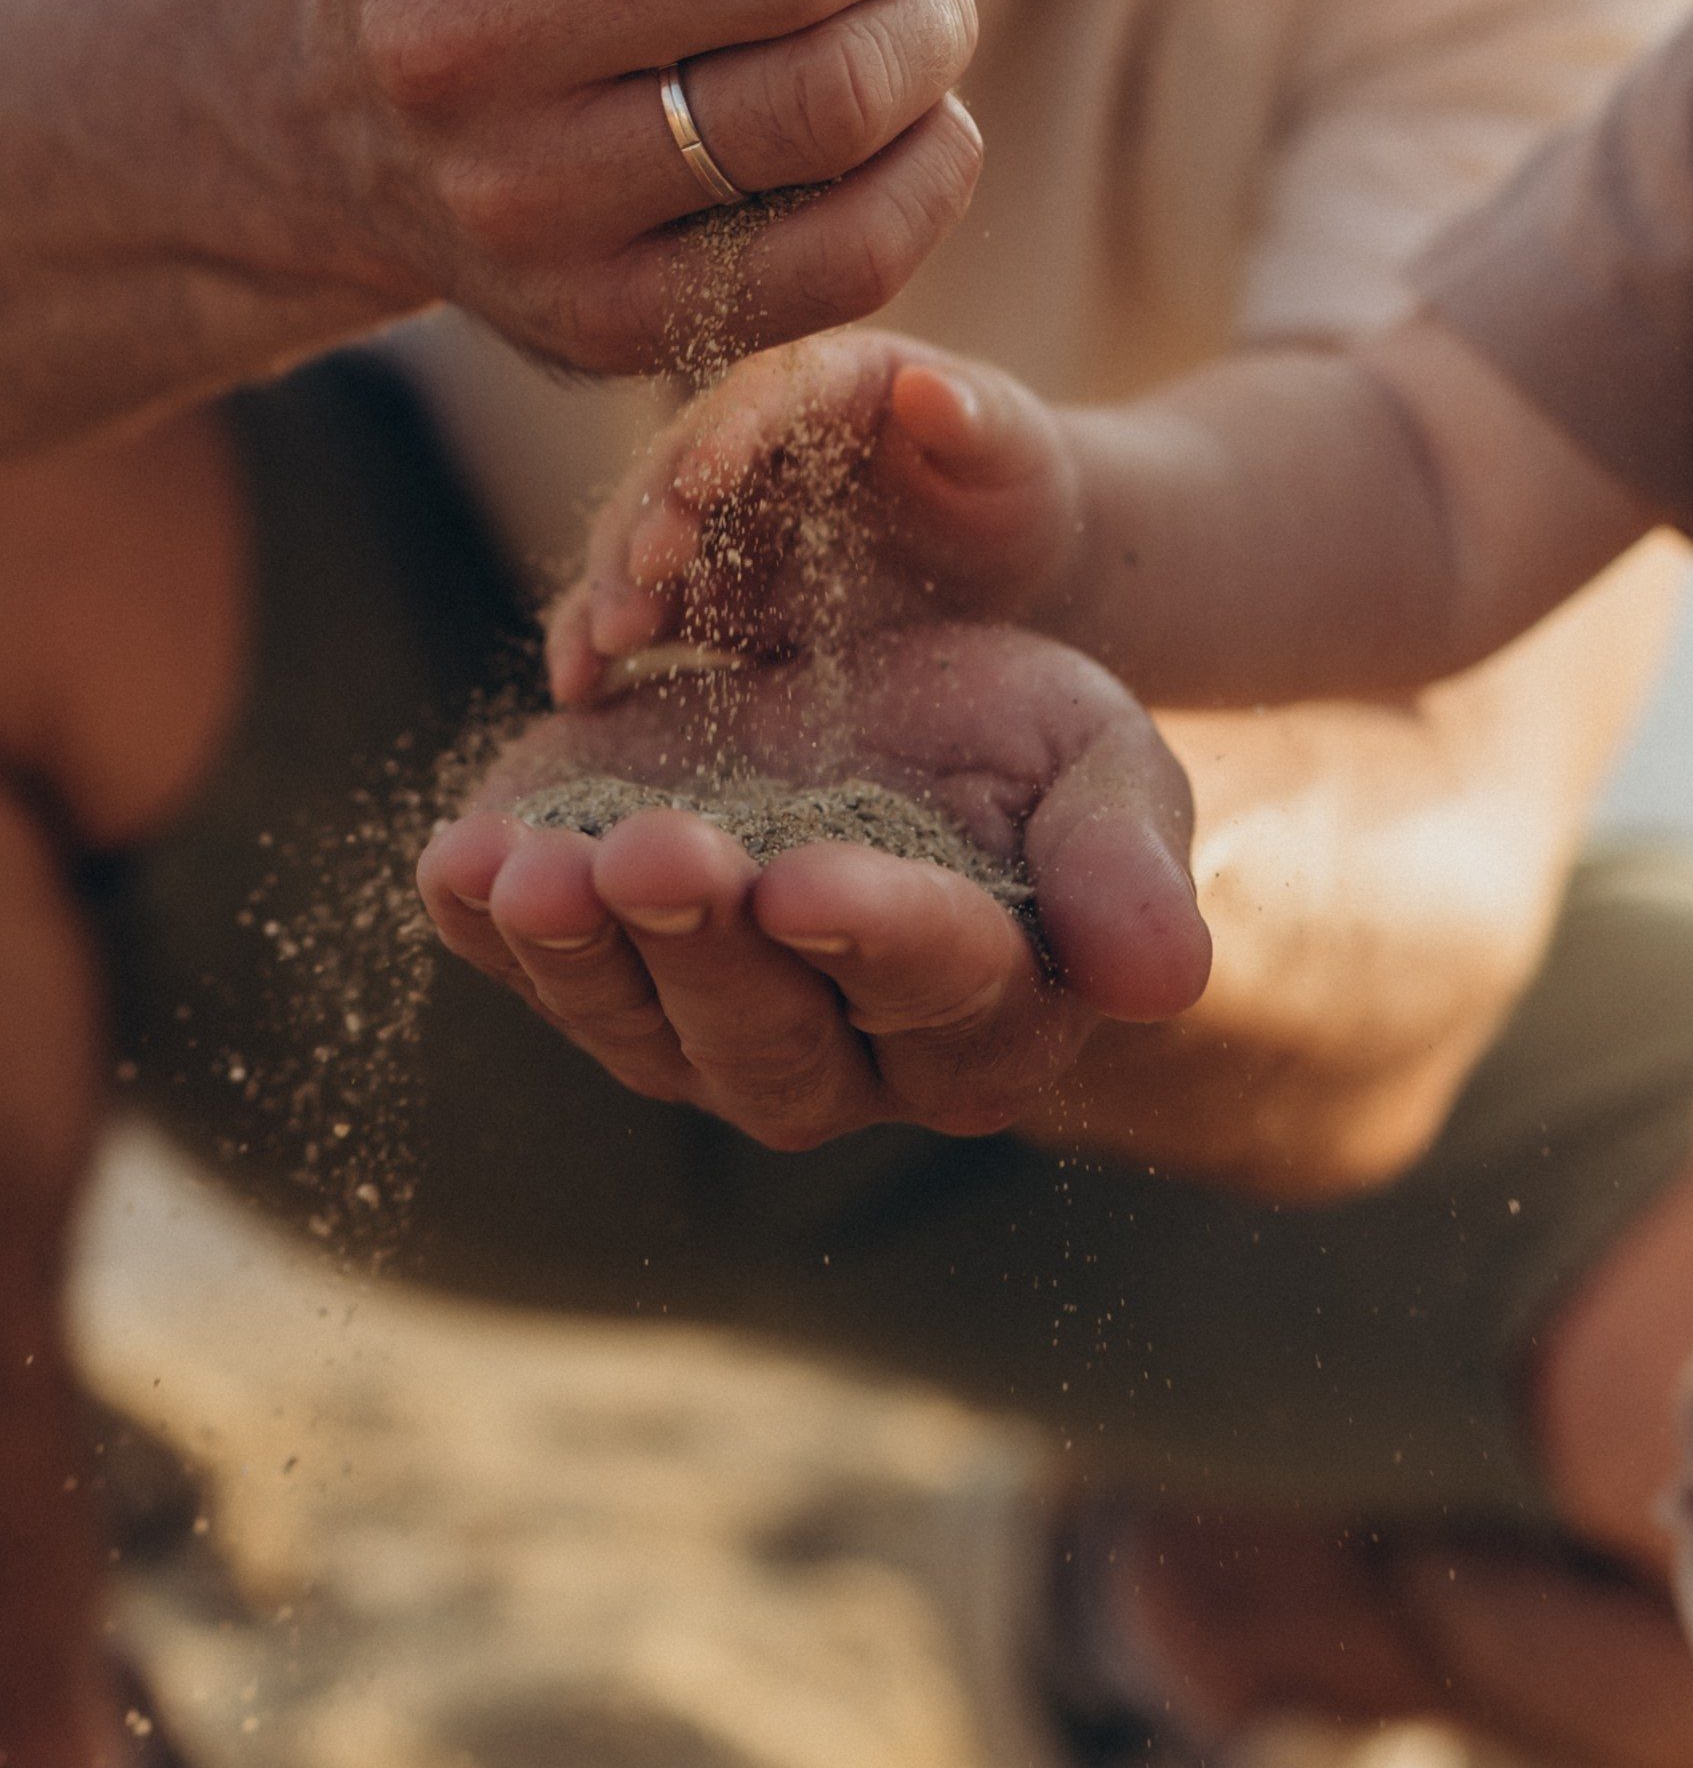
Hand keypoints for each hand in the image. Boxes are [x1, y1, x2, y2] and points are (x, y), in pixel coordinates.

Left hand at [415, 623, 1209, 1146]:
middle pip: (762, 1037)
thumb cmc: (1026, 744)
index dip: (866, 937)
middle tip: (655, 849)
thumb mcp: (1101, 762)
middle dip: (698, 945)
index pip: (928, 988)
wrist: (901, 708)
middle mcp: (837, 1059)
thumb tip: (1166, 982)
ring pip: (633, 1027)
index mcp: (983, 1014)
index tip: (802, 878)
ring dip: (574, 950)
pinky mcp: (598, 968)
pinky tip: (451, 857)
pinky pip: (527, 974)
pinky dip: (477, 922)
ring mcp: (701, 1028)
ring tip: (526, 865)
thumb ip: (1123, 862)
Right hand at [544, 328, 1079, 701]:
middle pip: (678, 468)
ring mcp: (721, 518)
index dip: (726, 435)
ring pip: (643, 541)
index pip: (760, 395)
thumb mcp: (1011, 445)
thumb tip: (928, 386)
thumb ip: (973, 419)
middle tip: (640, 582)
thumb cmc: (1010, 476)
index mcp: (818, 378)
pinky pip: (643, 611)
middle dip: (651, 522)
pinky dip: (601, 645)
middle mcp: (746, 439)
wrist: (1008, 558)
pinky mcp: (709, 591)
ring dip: (614, 588)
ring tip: (600, 646)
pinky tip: (575, 689)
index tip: (701, 483)